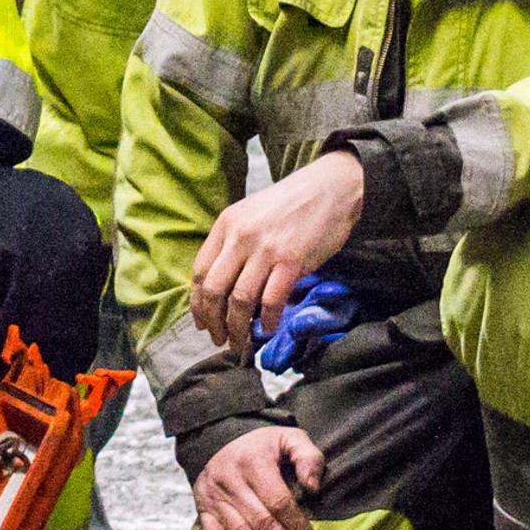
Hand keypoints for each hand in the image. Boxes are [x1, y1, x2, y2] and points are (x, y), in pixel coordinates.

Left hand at [189, 149, 365, 353]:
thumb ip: (235, 244)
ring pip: (240, 300)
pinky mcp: (292, 260)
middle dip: (213, 321)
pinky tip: (268, 327)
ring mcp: (266, 248)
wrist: (331, 187)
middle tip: (219, 338)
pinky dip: (267, 320)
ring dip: (238, 328)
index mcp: (227, 224)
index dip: (198, 303)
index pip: (200, 271)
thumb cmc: (292, 204)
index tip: (203, 322)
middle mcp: (241, 236)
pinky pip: (271, 299)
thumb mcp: (252, 215)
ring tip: (241, 341)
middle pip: (214, 289)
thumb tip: (224, 288)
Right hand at [195, 426, 324, 529]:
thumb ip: (308, 457)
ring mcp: (213, 495)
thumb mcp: (290, 438)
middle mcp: (230, 479)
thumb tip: (313, 488)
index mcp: (253, 462)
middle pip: (261, 522)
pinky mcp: (202, 506)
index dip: (297, 525)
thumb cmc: (264, 445)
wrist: (221, 439)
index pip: (278, 502)